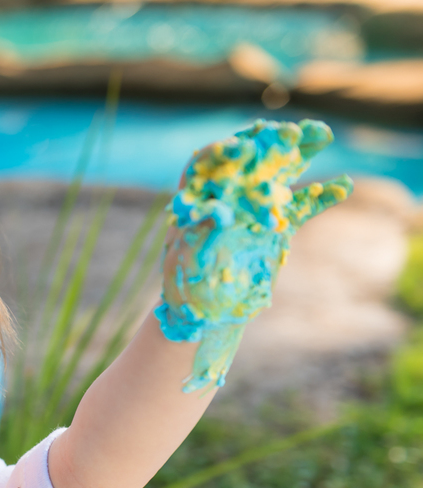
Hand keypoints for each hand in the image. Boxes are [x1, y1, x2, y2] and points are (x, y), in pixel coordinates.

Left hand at [155, 119, 352, 390]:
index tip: (241, 147)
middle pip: (248, 159)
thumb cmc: (186, 286)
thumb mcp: (191, 259)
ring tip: (321, 134)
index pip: (207, 163)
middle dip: (270, 142)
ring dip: (299, 153)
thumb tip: (219, 212)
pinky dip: (319, 197)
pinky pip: (299, 208)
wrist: (206, 314)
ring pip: (278, 174)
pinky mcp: (275, 228)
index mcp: (196, 199)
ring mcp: (252, 209)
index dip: (223, 152)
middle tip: (293, 131)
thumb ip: (203, 232)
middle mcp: (224, 197)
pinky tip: (342, 186)